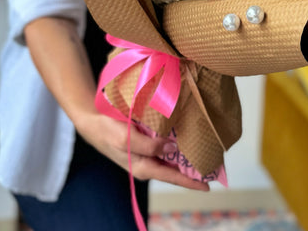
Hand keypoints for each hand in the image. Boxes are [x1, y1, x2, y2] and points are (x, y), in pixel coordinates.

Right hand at [76, 110, 209, 190]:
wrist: (92, 120)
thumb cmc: (107, 130)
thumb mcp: (125, 138)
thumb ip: (148, 145)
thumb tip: (173, 148)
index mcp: (142, 167)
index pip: (171, 177)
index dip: (190, 182)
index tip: (208, 186)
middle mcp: (147, 162)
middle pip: (173, 170)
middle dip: (192, 170)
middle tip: (214, 167)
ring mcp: (146, 153)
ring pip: (170, 158)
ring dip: (186, 156)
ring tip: (206, 153)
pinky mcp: (145, 142)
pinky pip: (164, 146)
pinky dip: (176, 144)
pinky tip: (187, 138)